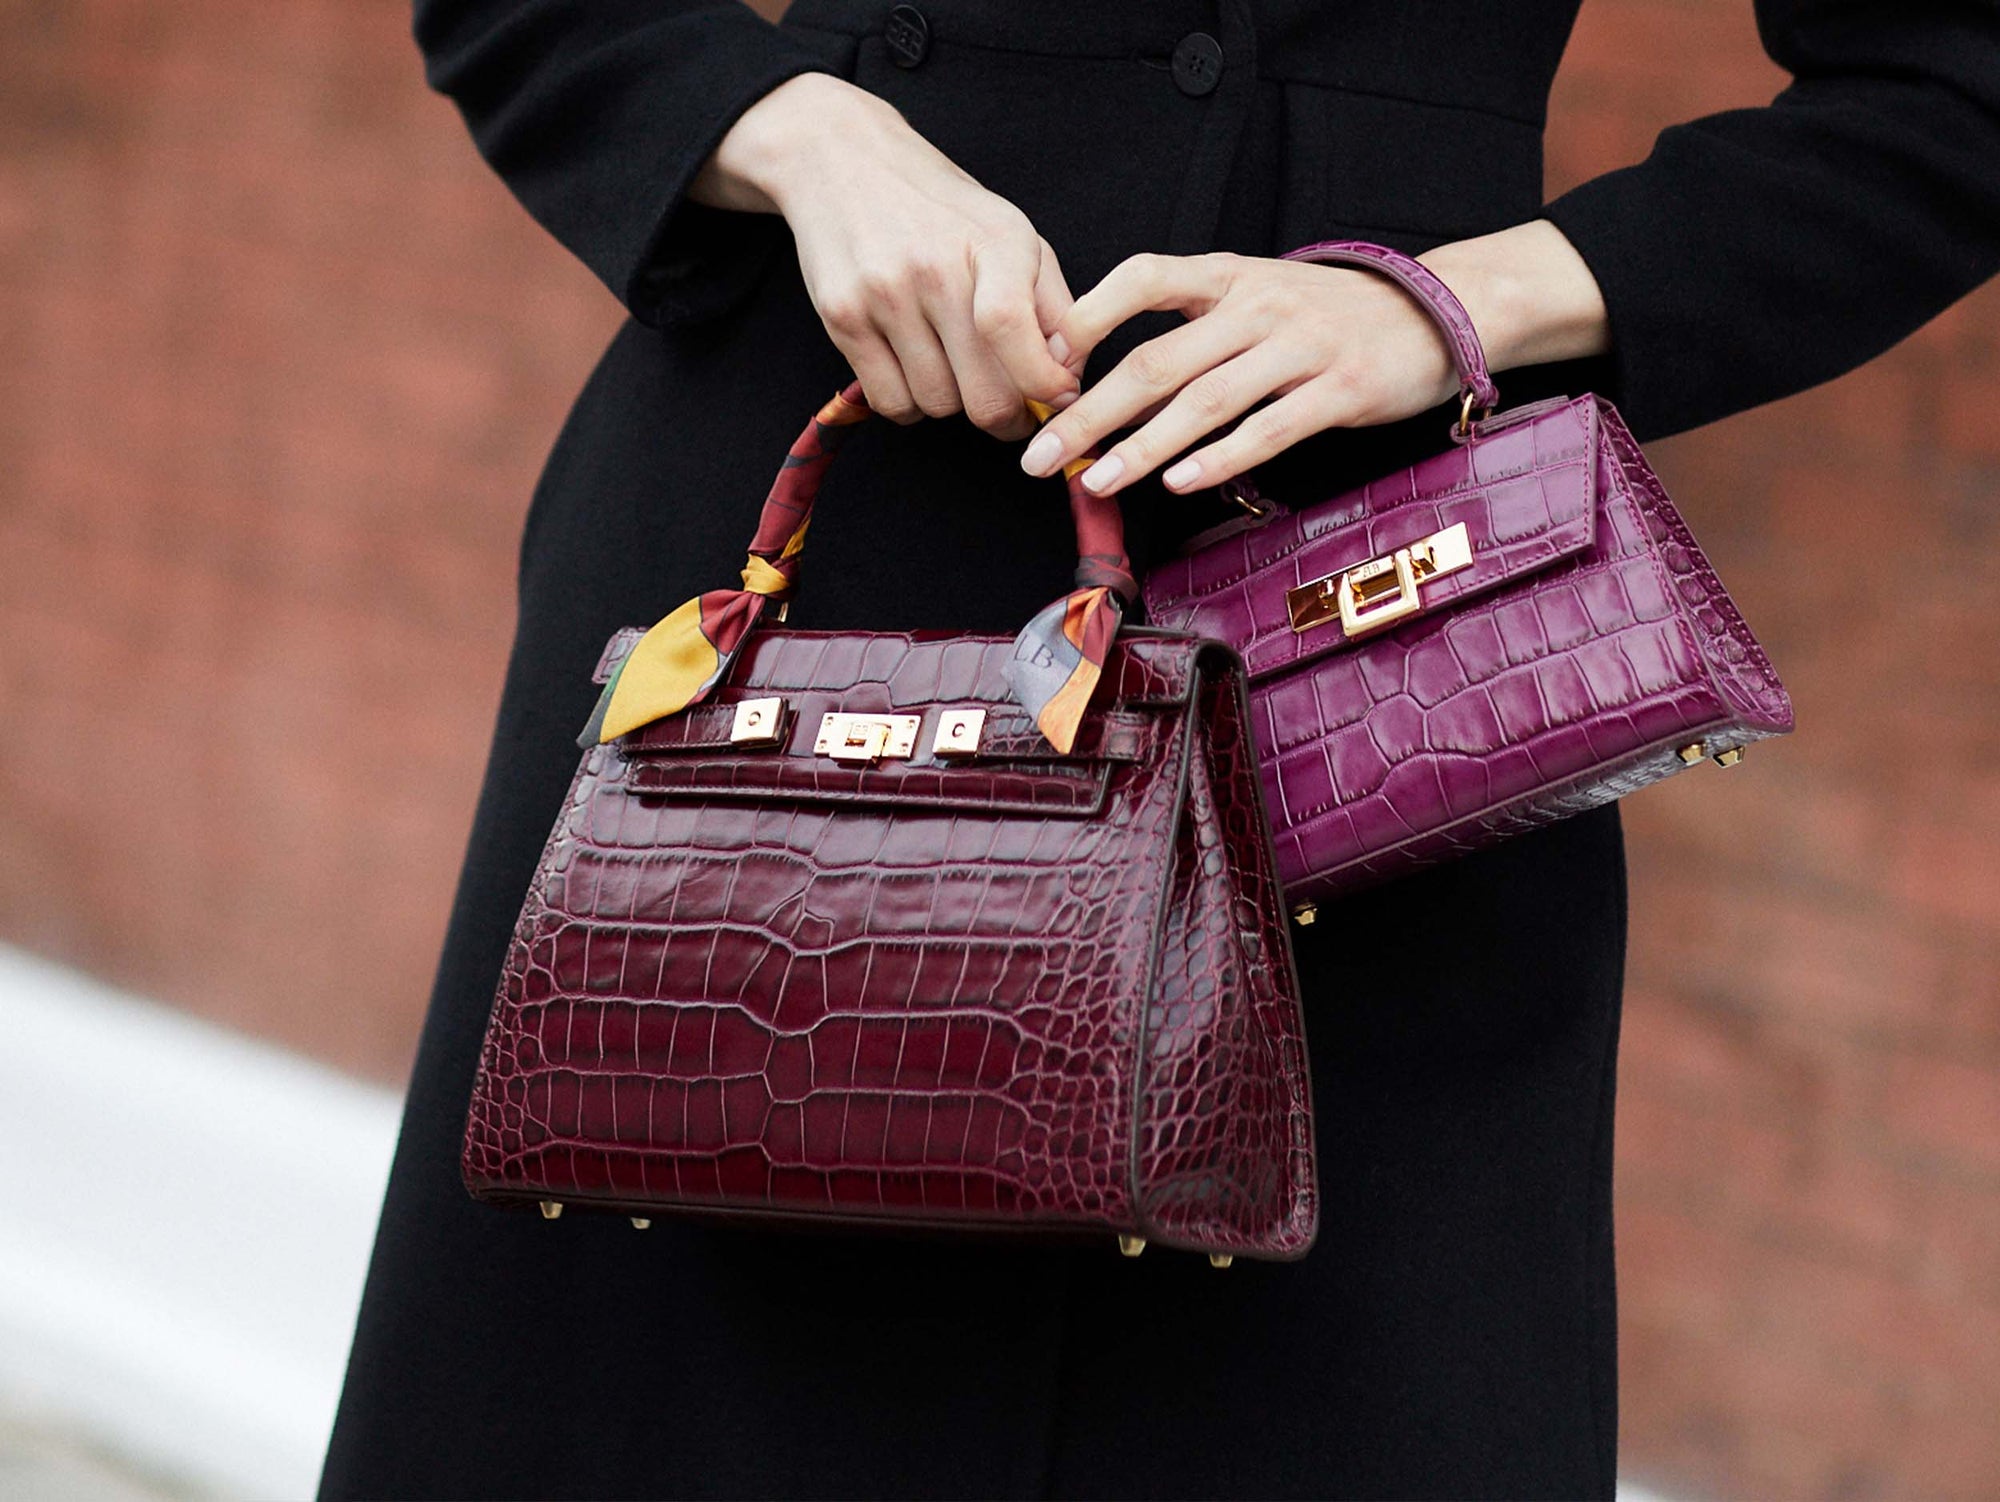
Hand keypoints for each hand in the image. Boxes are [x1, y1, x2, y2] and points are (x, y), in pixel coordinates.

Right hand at [692, 74, 1077, 438]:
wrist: (844, 160)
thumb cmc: (941, 210)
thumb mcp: (1010, 234)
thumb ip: (1053, 307)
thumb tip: (1070, 383)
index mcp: (994, 242)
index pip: (1016, 333)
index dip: (1043, 385)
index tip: (1055, 398)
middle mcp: (936, 267)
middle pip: (983, 395)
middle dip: (1005, 416)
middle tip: (1008, 407)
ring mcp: (884, 294)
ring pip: (937, 405)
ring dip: (951, 402)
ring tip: (950, 366)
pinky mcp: (842, 317)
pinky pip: (890, 402)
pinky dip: (909, 403)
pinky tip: (913, 369)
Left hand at [1019, 222, 1610, 494]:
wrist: (1438, 310)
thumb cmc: (1326, 315)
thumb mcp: (1254, 297)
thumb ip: (1188, 331)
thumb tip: (1101, 387)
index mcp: (1228, 275)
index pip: (1142, 277)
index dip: (1084, 319)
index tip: (1039, 369)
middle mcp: (1258, 303)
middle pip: (1156, 360)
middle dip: (1088, 413)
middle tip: (1039, 456)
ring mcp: (1301, 346)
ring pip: (1204, 401)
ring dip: (1141, 447)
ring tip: (1095, 481)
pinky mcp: (1340, 390)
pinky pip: (1268, 428)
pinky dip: (1219, 459)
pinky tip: (1178, 484)